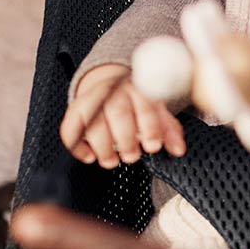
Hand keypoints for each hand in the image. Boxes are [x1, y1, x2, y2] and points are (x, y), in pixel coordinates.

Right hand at [59, 63, 185, 166]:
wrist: (110, 87)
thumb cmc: (137, 104)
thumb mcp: (157, 112)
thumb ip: (169, 130)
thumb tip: (178, 149)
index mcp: (139, 89)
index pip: (145, 106)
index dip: (150, 127)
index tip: (153, 146)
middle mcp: (115, 92)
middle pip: (118, 113)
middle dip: (125, 138)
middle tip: (132, 157)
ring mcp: (93, 99)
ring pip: (93, 121)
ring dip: (102, 145)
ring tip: (111, 161)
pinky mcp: (75, 110)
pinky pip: (70, 128)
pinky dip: (77, 145)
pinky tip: (89, 156)